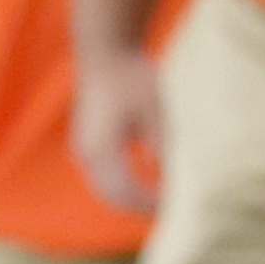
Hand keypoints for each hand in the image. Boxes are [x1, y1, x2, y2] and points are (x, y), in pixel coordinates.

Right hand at [73, 44, 164, 214]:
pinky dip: (124, 187)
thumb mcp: (157, 116)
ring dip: (132, 199)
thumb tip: (176, 184)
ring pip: (106, 190)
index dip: (153, 205)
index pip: (127, 193)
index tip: (180, 208)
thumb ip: (164, 152)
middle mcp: (87, 154)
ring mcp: (84, 149)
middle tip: (174, 212)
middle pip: (113, 198)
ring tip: (163, 200)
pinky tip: (148, 183)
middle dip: (141, 208)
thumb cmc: (132, 80)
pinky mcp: (88, 142)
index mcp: (101, 150)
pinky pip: (104, 177)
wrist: (106, 52)